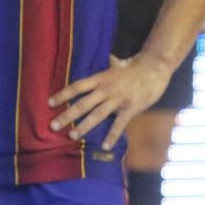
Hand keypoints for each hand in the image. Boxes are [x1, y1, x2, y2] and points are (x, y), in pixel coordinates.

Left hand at [50, 52, 172, 149]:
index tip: (49, 103)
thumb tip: (106, 58)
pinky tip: (105, 147)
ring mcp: (118, 99)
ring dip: (83, 126)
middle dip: (67, 115)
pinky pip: (119, 124)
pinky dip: (112, 136)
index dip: (63, 95)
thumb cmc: (136, 66)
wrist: (155, 67)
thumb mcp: (118, 63)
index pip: (77, 87)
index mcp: (101, 78)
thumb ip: (110, 63)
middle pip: (82, 103)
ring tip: (72, 136)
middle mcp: (106, 89)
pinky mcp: (130, 108)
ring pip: (97, 115)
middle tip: (53, 126)